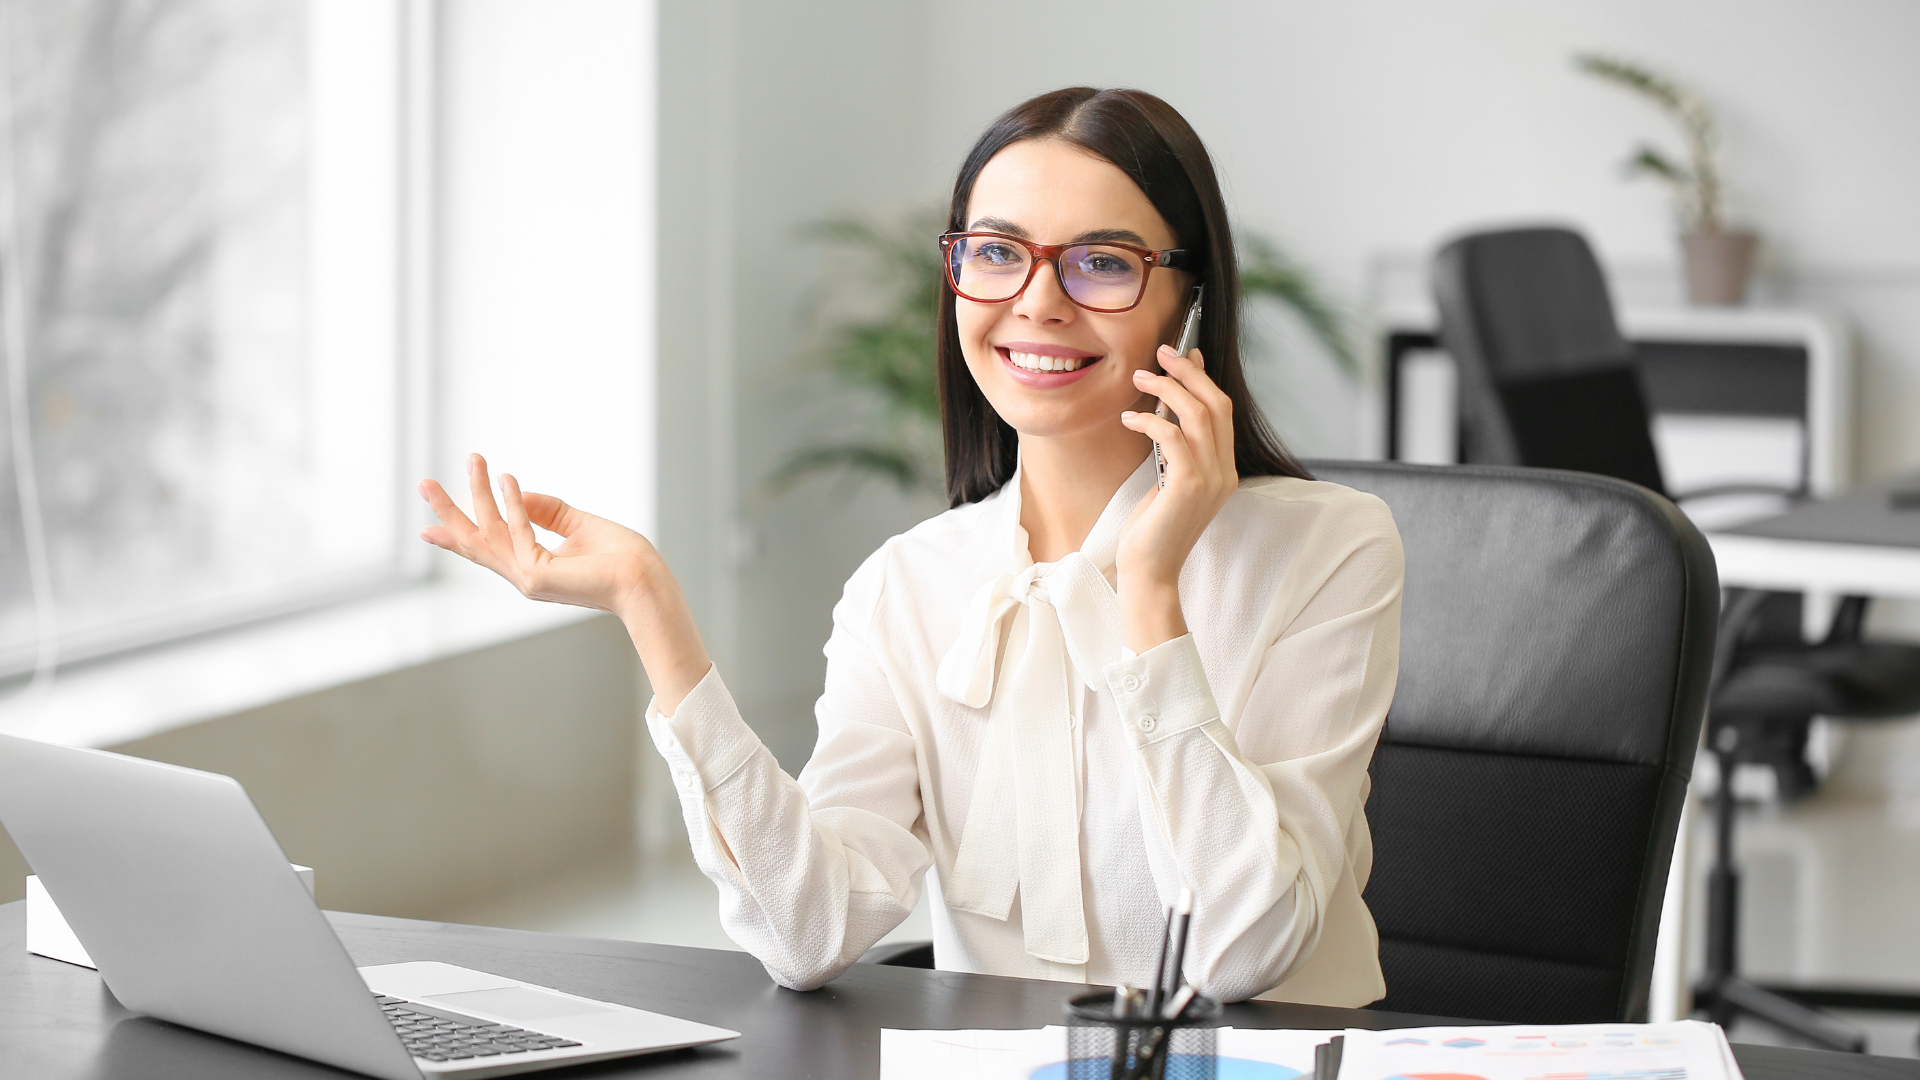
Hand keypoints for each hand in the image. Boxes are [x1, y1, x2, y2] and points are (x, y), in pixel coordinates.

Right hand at [419, 453, 711, 710]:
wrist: (644, 580)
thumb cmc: (620, 557)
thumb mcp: (578, 524)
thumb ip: (546, 509)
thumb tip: (515, 491)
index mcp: (532, 568)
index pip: (487, 549)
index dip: (456, 535)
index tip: (426, 527)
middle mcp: (524, 576)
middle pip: (475, 542)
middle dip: (449, 512)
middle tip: (423, 482)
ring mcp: (528, 580)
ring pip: (489, 534)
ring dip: (479, 493)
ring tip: (473, 459)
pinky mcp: (538, 578)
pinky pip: (519, 532)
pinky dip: (512, 504)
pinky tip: (507, 478)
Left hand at [1115, 346, 1238, 650]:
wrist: (1149, 575)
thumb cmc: (1151, 532)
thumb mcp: (1166, 483)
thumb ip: (1174, 451)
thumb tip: (1169, 411)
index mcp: (1224, 471)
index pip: (1222, 412)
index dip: (1203, 379)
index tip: (1183, 355)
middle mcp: (1224, 472)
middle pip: (1216, 405)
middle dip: (1188, 373)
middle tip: (1160, 352)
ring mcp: (1210, 480)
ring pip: (1198, 414)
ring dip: (1167, 389)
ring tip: (1139, 377)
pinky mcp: (1187, 486)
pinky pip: (1173, 437)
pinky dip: (1151, 421)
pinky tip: (1129, 418)